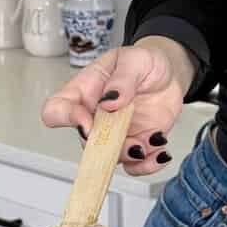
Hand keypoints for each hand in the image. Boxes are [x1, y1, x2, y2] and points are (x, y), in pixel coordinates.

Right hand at [41, 40, 191, 174]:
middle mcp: (96, 117)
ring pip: (110, 158)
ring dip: (131, 156)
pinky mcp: (136, 144)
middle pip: (86, 143)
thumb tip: (109, 101)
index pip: (57, 109)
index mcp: (85, 91)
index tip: (88, 123)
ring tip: (152, 141)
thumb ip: (122, 79)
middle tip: (130, 139)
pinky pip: (135, 166)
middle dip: (107, 146)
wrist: (169, 74)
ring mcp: (115, 134)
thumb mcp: (134, 59)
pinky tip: (161, 151)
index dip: (67, 119)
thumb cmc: (144, 62)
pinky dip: (148, 165)